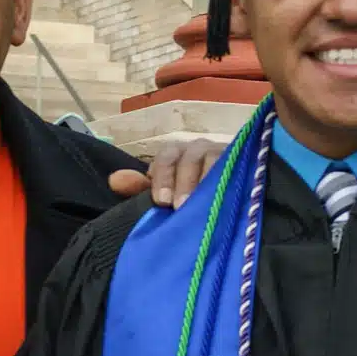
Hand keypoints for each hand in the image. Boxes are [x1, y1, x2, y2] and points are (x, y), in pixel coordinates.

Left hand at [105, 137, 227, 208]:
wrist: (226, 191)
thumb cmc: (187, 192)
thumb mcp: (163, 191)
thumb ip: (138, 187)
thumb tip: (114, 180)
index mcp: (176, 154)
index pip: (166, 158)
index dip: (162, 177)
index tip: (160, 201)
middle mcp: (198, 149)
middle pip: (189, 158)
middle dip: (183, 182)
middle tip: (179, 206)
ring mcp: (222, 154)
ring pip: (213, 160)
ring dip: (206, 182)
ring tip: (202, 204)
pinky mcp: (243, 162)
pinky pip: (237, 166)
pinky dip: (231, 178)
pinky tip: (227, 194)